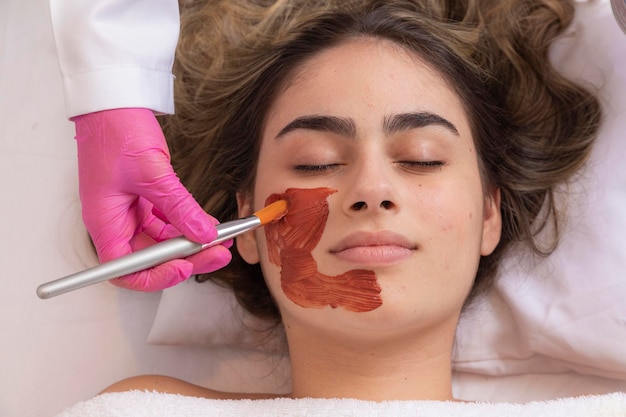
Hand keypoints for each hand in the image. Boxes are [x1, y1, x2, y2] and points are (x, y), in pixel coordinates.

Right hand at [73, 108, 231, 290]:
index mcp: (105, 222)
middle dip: (186, 259)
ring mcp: (130, 211)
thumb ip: (180, 207)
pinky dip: (188, 224)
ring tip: (222, 239)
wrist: (113, 101)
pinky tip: (210, 224)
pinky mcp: (144, 199)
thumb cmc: (115, 131)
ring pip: (163, 241)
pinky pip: (167, 222)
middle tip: (218, 254)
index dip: (155, 276)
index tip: (185, 267)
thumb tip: (204, 234)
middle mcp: (116, 221)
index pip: (125, 270)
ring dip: (191, 242)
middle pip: (150, 258)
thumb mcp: (152, 173)